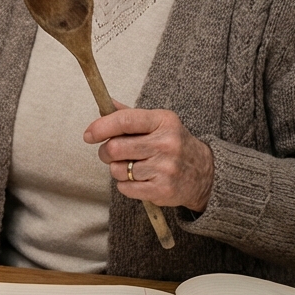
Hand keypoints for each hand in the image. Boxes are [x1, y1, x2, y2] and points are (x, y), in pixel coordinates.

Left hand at [83, 103, 214, 211]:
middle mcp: (166, 144)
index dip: (101, 127)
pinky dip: (125, 184)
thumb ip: (130, 115)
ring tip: (131, 167)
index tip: (89, 134)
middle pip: (115, 148)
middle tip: (110, 153)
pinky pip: (125, 188)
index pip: (124, 121)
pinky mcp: (162, 189)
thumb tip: (104, 104)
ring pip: (118, 170)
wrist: (205, 173)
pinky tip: (138, 179)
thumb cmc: (174, 144)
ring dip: (117, 169)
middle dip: (105, 152)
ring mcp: (165, 168)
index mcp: (163, 121)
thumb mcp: (159, 123)